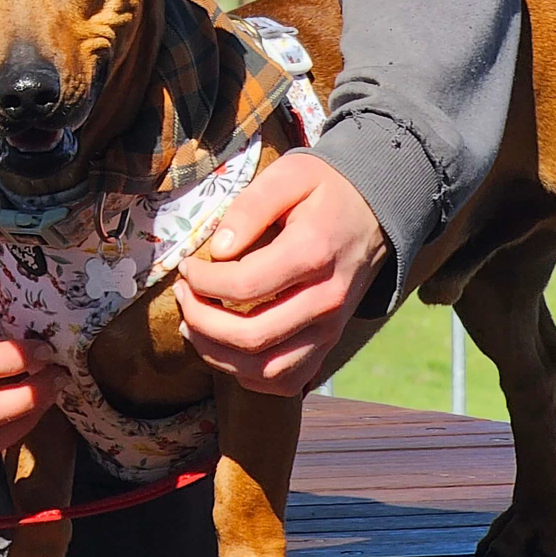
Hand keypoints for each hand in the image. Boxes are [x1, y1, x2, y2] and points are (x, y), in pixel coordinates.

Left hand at [175, 152, 386, 396]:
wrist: (373, 213)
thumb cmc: (323, 190)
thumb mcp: (288, 175)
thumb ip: (251, 207)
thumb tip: (218, 250)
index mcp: (313, 254)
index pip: (245, 286)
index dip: (203, 282)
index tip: (186, 267)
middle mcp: (325, 301)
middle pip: (252, 337)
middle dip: (202, 321)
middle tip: (182, 295)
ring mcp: (329, 329)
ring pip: (267, 369)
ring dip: (218, 355)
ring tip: (192, 325)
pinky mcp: (327, 345)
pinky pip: (285, 381)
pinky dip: (247, 374)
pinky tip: (223, 348)